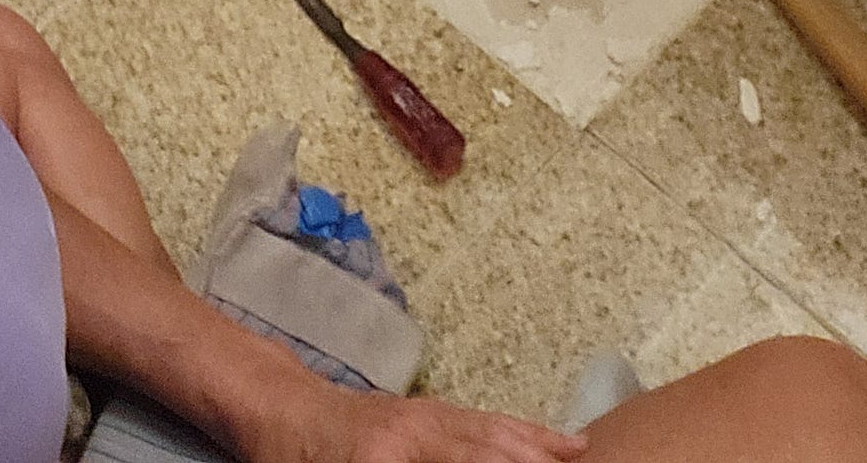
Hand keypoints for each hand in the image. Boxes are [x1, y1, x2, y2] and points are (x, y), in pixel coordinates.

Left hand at [250, 381, 589, 462]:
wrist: (282, 409)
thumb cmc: (297, 461)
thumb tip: (461, 455)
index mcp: (389, 455)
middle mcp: (418, 430)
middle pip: (490, 453)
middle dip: (533, 462)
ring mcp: (428, 415)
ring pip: (497, 435)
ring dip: (543, 452)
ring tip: (584, 457)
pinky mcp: (432, 411)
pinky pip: (489, 422)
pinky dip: (528, 433)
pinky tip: (560, 442)